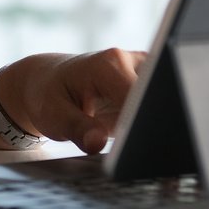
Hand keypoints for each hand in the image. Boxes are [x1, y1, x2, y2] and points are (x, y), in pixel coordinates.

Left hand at [0, 48, 144, 154]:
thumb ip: (77, 129)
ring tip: (128, 138)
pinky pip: (157, 105)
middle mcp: (132, 62)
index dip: (140, 123)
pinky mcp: (149, 83)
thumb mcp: (54, 115)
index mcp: (110, 64)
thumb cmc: (49, 96)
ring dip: (150, 125)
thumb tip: (97, 143)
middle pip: (155, 99)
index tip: (134, 143)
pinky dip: (149, 123)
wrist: (47, 82)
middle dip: (148, 125)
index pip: (140, 97)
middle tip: (130, 146)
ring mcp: (143, 71)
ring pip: (160, 103)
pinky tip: (133, 133)